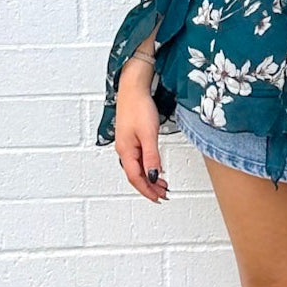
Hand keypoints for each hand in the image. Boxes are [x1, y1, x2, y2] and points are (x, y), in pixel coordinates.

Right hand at [114, 77, 169, 202]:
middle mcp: (123, 150)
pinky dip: (146, 168)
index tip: (158, 198)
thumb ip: (151, 156)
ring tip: (161, 185)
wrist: (133, 88)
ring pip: (136, 168)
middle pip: (135, 176)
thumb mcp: (149, 134)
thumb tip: (153, 176)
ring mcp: (126, 144)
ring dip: (148, 179)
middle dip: (149, 187)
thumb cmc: (139, 107)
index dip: (147, 190)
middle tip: (163, 194)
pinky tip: (153, 168)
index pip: (136, 178)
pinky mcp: (130, 138)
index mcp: (126, 151)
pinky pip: (137, 160)